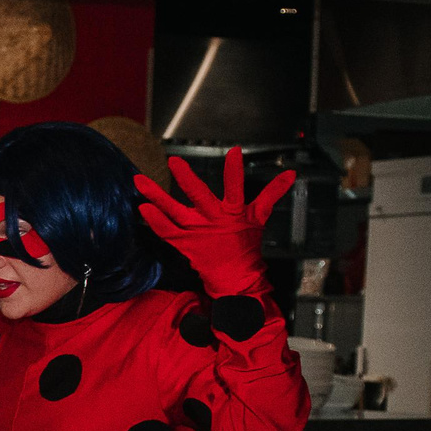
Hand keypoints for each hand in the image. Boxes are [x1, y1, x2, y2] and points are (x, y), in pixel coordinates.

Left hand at [132, 147, 293, 295]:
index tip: (234, 152)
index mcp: (233, 213)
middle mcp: (212, 221)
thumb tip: (291, 174)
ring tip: (139, 181)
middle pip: (199, 197)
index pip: (236, 188)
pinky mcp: (183, 244)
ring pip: (173, 212)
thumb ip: (271, 193)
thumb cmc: (246, 244)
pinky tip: (142, 208)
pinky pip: (165, 232)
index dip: (234, 172)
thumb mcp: (259, 217)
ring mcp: (195, 233)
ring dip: (156, 197)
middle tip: (174, 162)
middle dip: (187, 179)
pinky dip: (154, 221)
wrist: (235, 278)